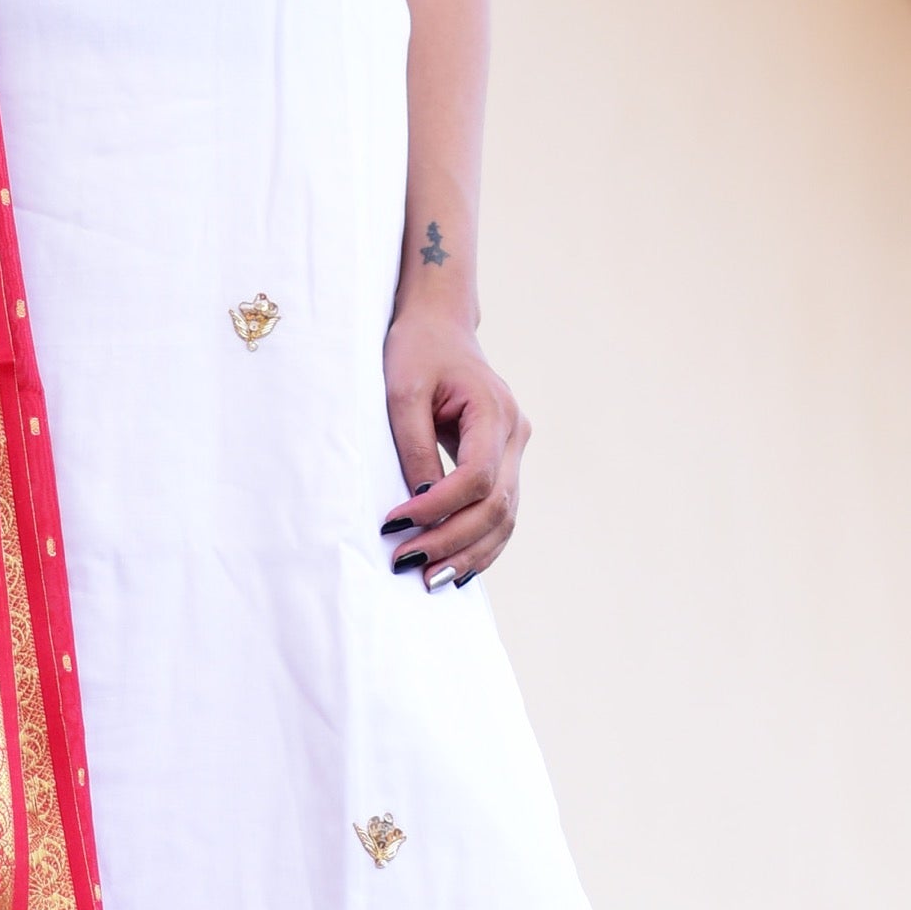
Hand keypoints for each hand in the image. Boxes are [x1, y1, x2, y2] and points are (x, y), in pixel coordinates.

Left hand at [381, 308, 528, 587]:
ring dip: (470, 553)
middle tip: (408, 565)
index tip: (395, 523)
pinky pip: (500, 512)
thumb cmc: (417, 351)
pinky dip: (480, 544)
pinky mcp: (504, 462)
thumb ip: (412, 447)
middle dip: (452, 541)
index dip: (438, 507)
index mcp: (494, 410)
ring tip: (431, 582)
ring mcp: (515, 450)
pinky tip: (454, 569)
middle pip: (496, 505)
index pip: (477, 476)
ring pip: (505, 517)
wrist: (441, 327)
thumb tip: (417, 504)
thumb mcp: (402, 392)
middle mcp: (515, 433)